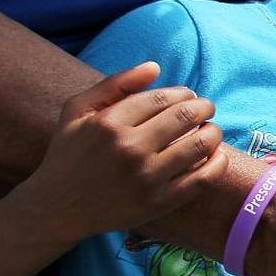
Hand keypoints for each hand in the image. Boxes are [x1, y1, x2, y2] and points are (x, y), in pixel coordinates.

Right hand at [18, 61, 226, 242]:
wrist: (58, 208)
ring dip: (214, 132)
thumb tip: (156, 67)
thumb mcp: (77, 110)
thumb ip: (115, 83)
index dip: (183, 93)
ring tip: (211, 129)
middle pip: (186, 117)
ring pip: (199, 145)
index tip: (188, 96)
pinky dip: (217, 163)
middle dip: (204, 107)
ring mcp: (146, 178)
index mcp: (109, 123)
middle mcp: (129, 149)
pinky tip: (217, 154)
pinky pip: (202, 179)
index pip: (163, 97)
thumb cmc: (69, 153)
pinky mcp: (159, 203)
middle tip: (206, 108)